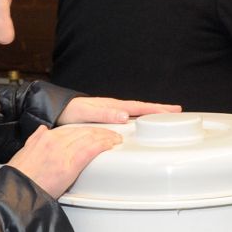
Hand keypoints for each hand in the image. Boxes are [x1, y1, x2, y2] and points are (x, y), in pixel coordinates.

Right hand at [7, 125, 122, 198]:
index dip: (87, 129)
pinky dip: (102, 145)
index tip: (96, 131)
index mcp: (45, 138)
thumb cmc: (19, 177)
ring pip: (89, 138)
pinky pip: (90, 150)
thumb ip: (35, 139)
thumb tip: (42, 130)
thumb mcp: (24, 152)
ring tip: (115, 139)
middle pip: (83, 132)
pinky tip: (110, 145)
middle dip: (99, 131)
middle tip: (111, 134)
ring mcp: (62, 152)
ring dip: (105, 137)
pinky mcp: (69, 165)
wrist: (15, 192)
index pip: (72, 129)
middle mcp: (54, 141)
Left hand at [56, 97, 180, 124]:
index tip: (173, 111)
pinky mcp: (106, 119)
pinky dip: (138, 120)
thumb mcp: (85, 113)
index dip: (157, 110)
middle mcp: (114, 108)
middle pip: (142, 109)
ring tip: (164, 118)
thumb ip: (104, 114)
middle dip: (160, 110)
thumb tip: (124, 116)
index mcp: (112, 106)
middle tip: (177, 112)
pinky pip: (128, 119)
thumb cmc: (68, 111)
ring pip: (136, 114)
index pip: (140, 108)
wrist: (54, 111)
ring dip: (150, 115)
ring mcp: (111, 113)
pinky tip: (141, 125)